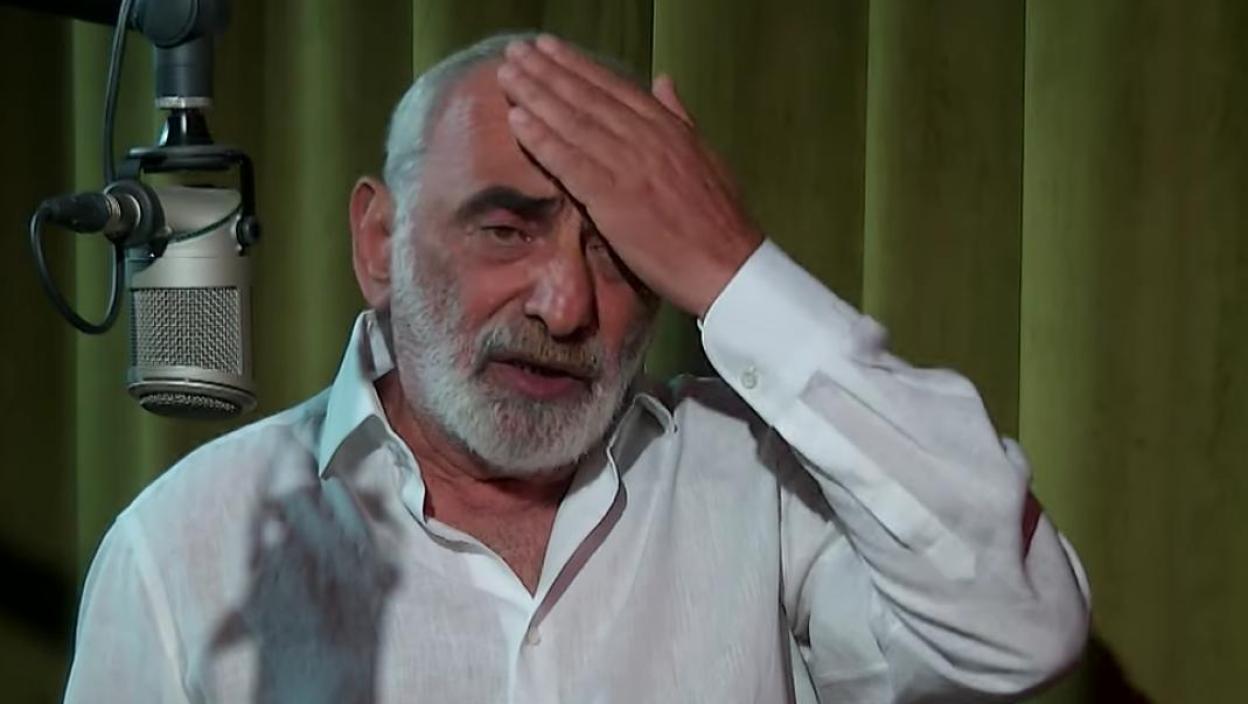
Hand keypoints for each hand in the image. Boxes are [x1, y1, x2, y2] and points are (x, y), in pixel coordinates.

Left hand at [497, 35, 763, 317]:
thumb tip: (663, 80)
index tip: (548, 48)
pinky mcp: (614, 199)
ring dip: (536, 96)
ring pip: (574, 122)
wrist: (728, 265)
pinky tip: (518, 122)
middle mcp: (646, 138)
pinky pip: (570, 163)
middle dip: (547, 71)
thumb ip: (679, 116)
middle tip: (516, 52)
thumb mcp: (706, 155)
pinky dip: (543, 140)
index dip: (577, 65)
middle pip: (587, 97)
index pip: (614, 88)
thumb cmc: (719, 220)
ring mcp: (629, 166)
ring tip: (507, 75)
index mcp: (668, 128)